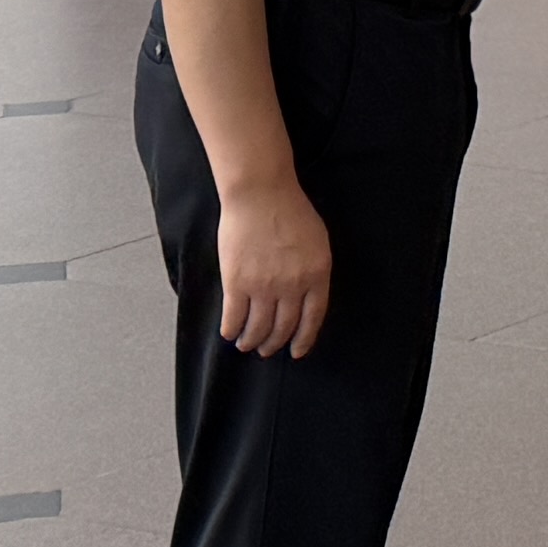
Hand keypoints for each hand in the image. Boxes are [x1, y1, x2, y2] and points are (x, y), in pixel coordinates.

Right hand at [215, 177, 333, 356]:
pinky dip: (231, 329)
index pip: (312, 318)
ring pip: (258, 328)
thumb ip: (314, 271)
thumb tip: (306, 297)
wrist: (260, 194)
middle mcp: (292, 286)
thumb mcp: (318, 242)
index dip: (303, 339)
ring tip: (247, 345)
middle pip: (283, 327)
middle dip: (274, 344)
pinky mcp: (237, 282)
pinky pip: (234, 317)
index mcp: (317, 275)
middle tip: (266, 350)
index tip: (296, 352)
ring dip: (252, 341)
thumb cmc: (291, 211)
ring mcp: (264, 286)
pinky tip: (229, 333)